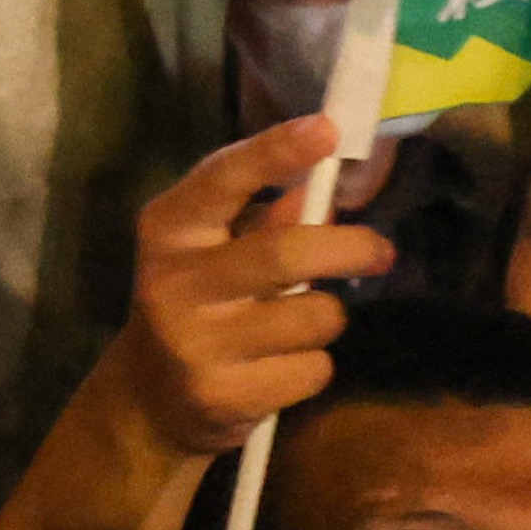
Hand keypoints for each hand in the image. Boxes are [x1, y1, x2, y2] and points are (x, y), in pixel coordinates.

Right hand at [110, 120, 380, 460]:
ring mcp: (195, 343)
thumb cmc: (198, 304)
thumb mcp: (214, 253)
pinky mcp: (223, 395)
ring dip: (325, 318)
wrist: (148, 399)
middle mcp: (174, 283)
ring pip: (315, 316)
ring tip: (297, 326)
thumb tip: (325, 188)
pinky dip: (311, 367)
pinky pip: (312, 369)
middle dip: (350, 249)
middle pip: (286, 253)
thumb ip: (265, 220)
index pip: (221, 179)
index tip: (328, 130)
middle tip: (382, 252)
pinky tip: (277, 369)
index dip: (274, 152)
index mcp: (169, 232)